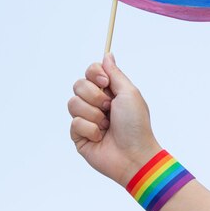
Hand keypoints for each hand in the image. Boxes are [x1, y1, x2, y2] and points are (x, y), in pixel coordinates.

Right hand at [68, 53, 161, 186]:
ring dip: (93, 114)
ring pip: (73, 103)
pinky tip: (100, 137)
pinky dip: (90, 129)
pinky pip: (74, 123)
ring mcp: (86, 119)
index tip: (105, 83)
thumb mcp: (129, 93)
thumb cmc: (136, 125)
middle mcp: (95, 103)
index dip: (94, 74)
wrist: (134, 155)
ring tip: (106, 125)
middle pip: (78, 85)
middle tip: (109, 108)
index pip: (90, 72)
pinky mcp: (78, 135)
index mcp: (108, 92)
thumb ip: (115, 73)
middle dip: (94, 96)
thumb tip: (107, 54)